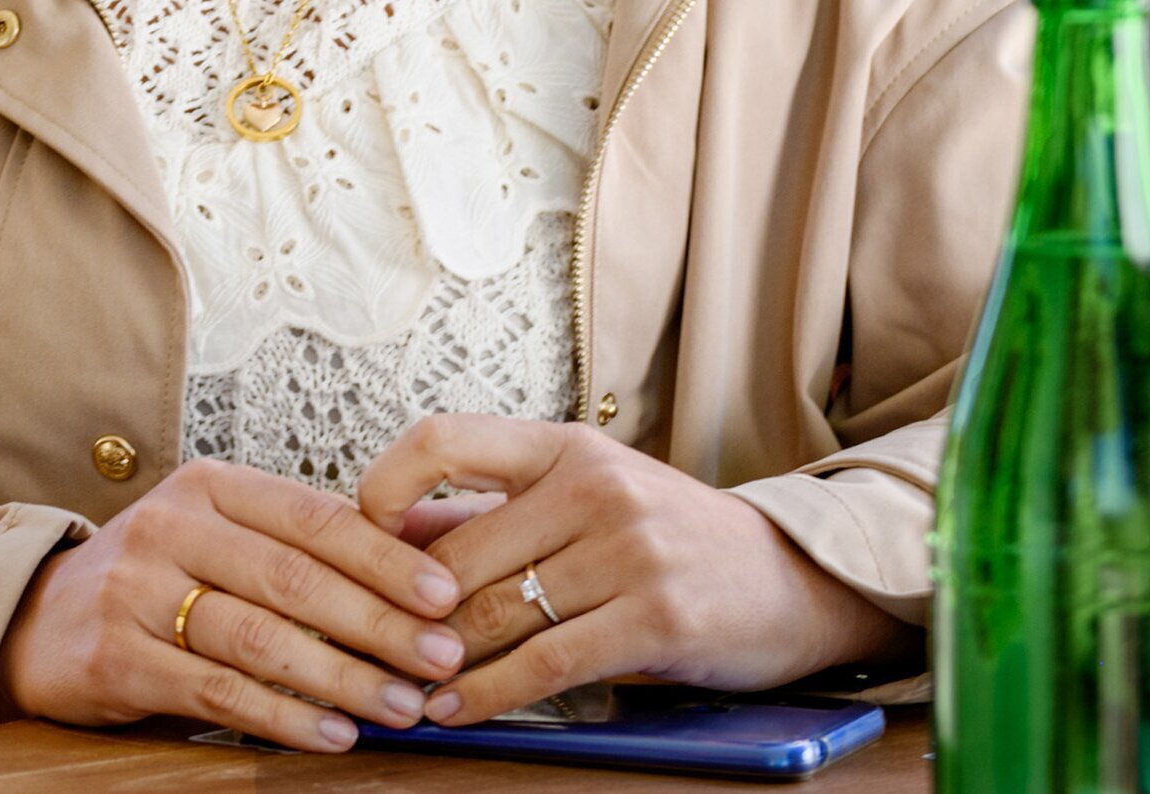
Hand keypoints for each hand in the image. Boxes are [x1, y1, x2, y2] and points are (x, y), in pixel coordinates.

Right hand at [0, 457, 464, 752]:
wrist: (40, 620)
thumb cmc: (155, 579)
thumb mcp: (219, 537)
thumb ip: (304, 546)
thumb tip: (424, 562)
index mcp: (209, 488)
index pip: (315, 517)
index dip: (388, 557)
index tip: (446, 594)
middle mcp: (170, 527)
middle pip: (295, 577)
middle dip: (380, 623)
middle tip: (440, 658)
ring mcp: (138, 590)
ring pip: (261, 637)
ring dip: (342, 678)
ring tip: (400, 706)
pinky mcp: (118, 655)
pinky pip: (219, 691)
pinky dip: (284, 717)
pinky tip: (330, 733)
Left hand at [353, 416, 906, 725]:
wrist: (789, 581)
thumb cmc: (667, 540)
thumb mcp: (582, 501)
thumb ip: (489, 514)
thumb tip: (382, 536)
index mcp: (566, 445)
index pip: (444, 439)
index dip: (385, 486)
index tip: (360, 534)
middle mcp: (596, 485)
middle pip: (459, 555)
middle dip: (403, 611)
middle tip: (367, 645)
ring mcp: (630, 550)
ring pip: (496, 614)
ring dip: (436, 661)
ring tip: (400, 688)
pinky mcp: (656, 617)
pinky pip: (545, 664)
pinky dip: (488, 694)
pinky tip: (456, 710)